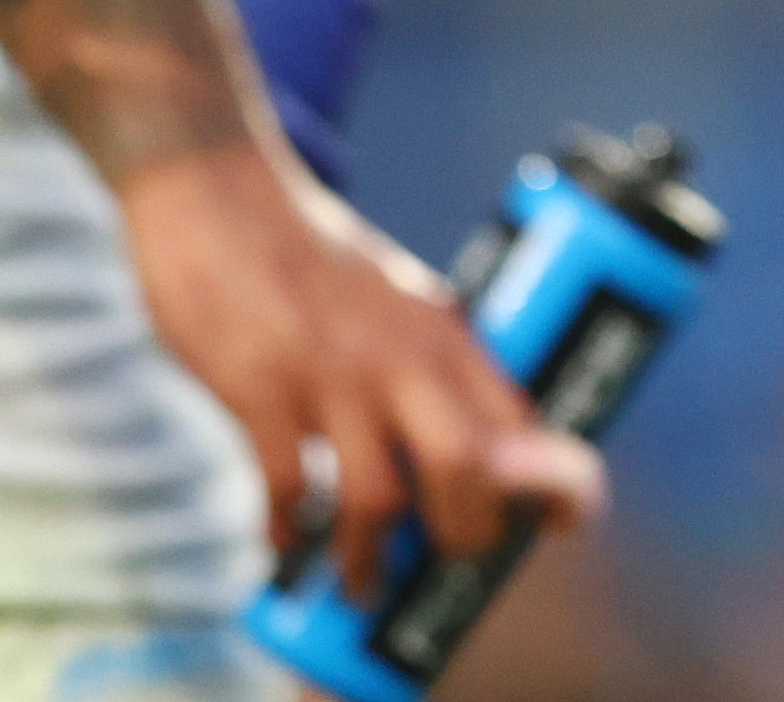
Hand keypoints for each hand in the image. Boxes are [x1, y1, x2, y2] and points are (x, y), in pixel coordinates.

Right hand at [115, 143, 604, 596]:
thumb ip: (430, 357)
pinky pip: (286, 491)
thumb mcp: (395, 294)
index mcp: (442, 330)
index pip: (519, 418)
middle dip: (464, 535)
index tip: (564, 524)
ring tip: (360, 584)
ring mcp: (330, 377)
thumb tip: (472, 435)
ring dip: (370, 558)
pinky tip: (284, 544)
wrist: (219, 198)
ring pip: (378, 498)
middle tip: (447, 563)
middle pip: (464, 470)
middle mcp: (399, 356)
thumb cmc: (308, 256)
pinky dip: (289, 533)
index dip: (551, 482)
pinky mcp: (261, 392)